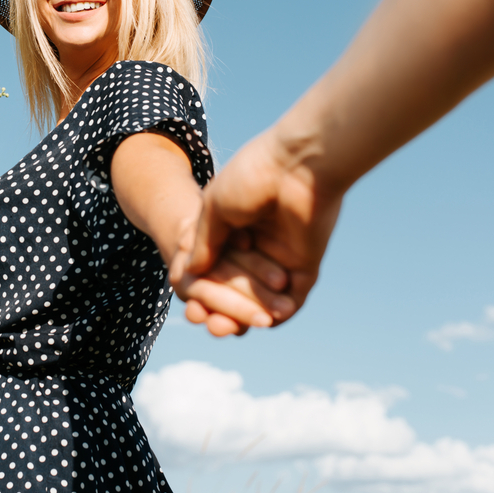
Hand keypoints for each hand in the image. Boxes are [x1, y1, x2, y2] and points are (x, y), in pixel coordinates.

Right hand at [180, 130, 343, 334]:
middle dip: (221, 308)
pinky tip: (259, 324)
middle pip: (237, 286)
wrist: (298, 164)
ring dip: (245, 316)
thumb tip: (187, 275)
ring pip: (262, 296)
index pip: (215, 266)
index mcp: (233, 225)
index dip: (202, 288)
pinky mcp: (306, 265)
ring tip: (225, 328)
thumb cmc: (252, 176)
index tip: (189, 307)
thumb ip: (202, 243)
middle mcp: (257, 242)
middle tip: (208, 323)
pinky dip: (278, 315)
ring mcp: (283, 255)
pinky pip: (293, 300)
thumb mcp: (214, 208)